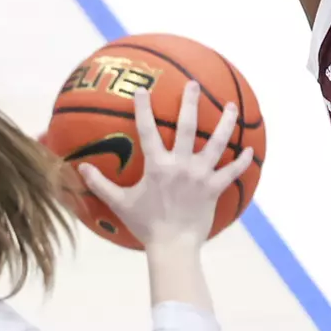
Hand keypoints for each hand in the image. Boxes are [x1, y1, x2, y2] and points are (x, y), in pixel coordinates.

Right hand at [77, 81, 255, 250]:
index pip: (147, 130)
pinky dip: (242, 161)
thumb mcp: (120, 202)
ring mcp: (201, 176)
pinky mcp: (215, 188)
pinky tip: (250, 149)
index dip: (144, 108)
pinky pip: (233, 171)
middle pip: (188, 126)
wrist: (173, 246)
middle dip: (189, 102)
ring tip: (232, 107)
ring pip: (217, 143)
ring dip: (226, 123)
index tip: (143, 90)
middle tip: (193, 85)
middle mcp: (181, 165)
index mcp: (157, 166)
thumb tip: (80, 168)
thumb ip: (101, 184)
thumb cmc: (146, 224)